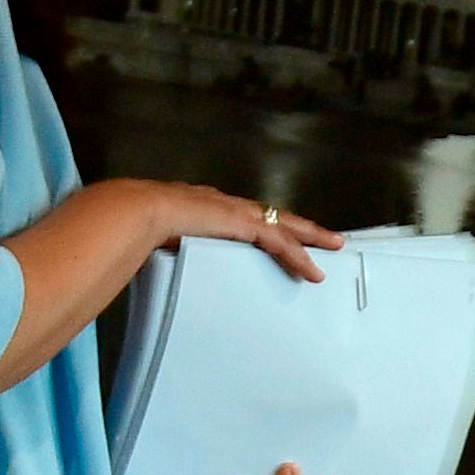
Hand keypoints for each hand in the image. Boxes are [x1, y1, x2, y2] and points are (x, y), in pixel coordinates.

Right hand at [140, 183, 340, 286]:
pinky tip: (311, 269)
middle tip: (326, 237)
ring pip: (285, 225)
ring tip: (333, 247)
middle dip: (301, 226)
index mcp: (208, 207)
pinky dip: (297, 256)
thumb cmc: (142, 225)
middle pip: (273, 216)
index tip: (279, 235)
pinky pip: (279, 242)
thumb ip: (174, 248)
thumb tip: (162, 261)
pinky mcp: (245, 224)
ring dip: (310, 238)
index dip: (265, 226)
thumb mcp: (164, 239)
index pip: (245, 217)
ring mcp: (238, 212)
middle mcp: (227, 205)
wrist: (143, 211)